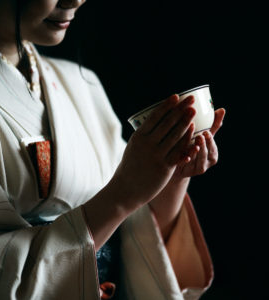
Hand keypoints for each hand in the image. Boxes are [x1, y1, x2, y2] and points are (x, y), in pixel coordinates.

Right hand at [110, 94, 196, 210]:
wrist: (125, 190)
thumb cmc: (130, 167)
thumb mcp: (133, 147)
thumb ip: (144, 136)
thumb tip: (155, 123)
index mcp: (138, 137)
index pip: (154, 117)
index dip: (166, 105)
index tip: (176, 96)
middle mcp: (147, 144)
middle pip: (167, 123)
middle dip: (180, 110)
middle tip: (191, 100)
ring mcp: (156, 156)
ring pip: (175, 135)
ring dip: (186, 122)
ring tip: (194, 112)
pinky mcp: (164, 167)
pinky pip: (179, 151)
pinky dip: (187, 141)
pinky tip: (194, 133)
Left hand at [173, 108, 225, 178]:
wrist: (174, 163)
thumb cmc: (191, 146)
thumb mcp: (201, 137)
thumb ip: (212, 126)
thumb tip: (222, 109)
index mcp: (211, 153)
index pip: (213, 147)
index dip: (211, 140)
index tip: (207, 132)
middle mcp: (206, 162)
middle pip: (207, 155)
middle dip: (204, 146)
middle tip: (200, 136)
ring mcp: (195, 169)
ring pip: (198, 162)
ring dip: (196, 153)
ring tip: (194, 146)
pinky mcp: (185, 173)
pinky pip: (186, 167)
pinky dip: (186, 161)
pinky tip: (185, 157)